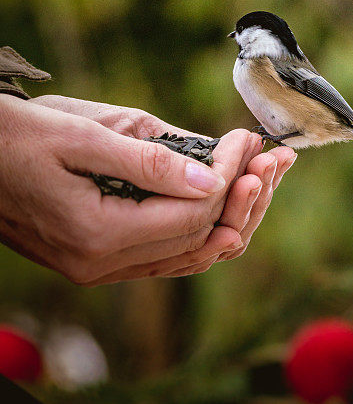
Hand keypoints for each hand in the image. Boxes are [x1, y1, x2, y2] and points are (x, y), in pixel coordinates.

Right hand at [0, 95, 294, 284]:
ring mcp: (98, 268)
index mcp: (97, 234)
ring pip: (188, 255)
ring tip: (264, 177)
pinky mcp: (97, 259)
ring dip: (231, 215)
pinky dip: (200, 227)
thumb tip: (215, 179)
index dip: (230, 175)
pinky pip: (165, 255)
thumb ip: (148, 162)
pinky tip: (224, 201)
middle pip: (199, 241)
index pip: (192, 214)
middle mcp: (101, 265)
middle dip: (244, 197)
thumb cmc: (16, 136)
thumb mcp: (81, 135)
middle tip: (275, 158)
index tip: (246, 137)